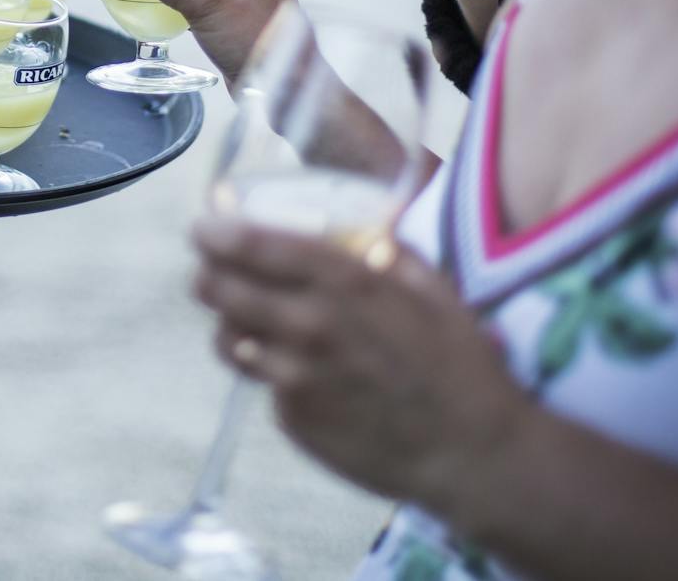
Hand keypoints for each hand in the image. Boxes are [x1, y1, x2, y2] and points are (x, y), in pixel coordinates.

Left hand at [192, 212, 528, 508]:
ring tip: (247, 316)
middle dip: (208, 272)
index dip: (215, 231)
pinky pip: (262, 382)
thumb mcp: (431, 285)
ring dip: (229, 321)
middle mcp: (308, 326)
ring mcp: (295, 378)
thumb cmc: (460, 363)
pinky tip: (300, 368)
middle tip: (213, 267)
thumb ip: (386, 248)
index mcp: (342, 283)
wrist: (472, 455)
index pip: (251, 246)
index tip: (204, 224)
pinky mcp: (293, 420)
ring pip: (227, 338)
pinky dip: (271, 369)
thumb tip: (361, 223)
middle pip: (218, 289)